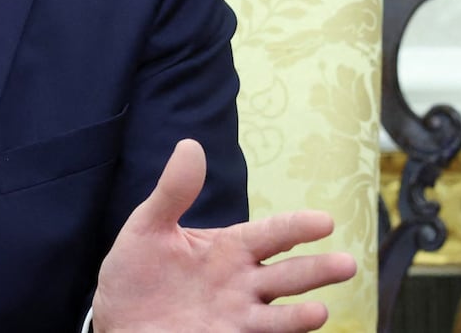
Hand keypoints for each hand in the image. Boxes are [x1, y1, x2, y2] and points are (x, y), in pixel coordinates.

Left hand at [92, 139, 356, 331]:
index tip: (325, 222)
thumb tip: (191, 145)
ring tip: (321, 313)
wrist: (114, 318)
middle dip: (316, 270)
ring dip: (301, 316)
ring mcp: (235, 315)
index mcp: (229, 248)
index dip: (297, 227)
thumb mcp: (148, 225)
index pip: (272, 234)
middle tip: (346, 264)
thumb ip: (173, 191)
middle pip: (287, 275)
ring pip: (278, 315)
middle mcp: (241, 282)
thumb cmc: (136, 271)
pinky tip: (294, 325)